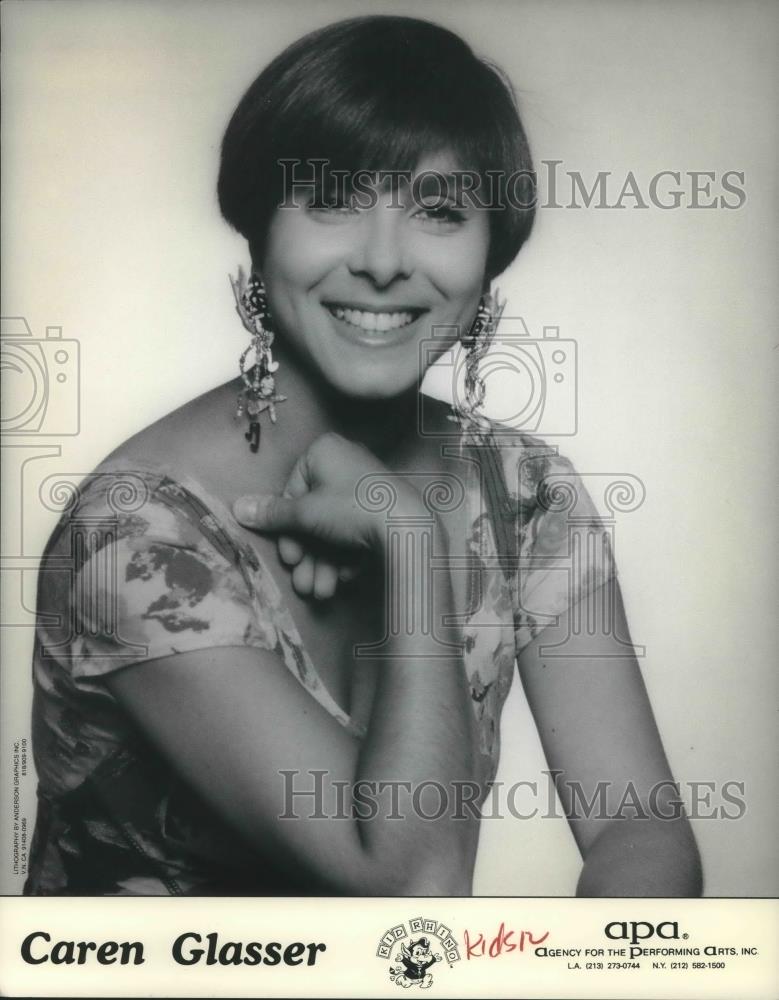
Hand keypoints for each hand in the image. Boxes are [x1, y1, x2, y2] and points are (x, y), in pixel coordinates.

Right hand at [233, 432, 424, 596]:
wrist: (407, 529)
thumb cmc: (351, 510)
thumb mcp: (304, 513)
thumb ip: (272, 514)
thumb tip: (238, 507)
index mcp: (325, 451)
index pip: (292, 491)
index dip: (287, 529)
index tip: (290, 556)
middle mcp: (347, 464)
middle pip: (314, 516)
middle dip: (307, 556)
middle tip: (304, 583)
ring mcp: (368, 488)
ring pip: (334, 530)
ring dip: (322, 564)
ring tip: (321, 592)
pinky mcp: (384, 510)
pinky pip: (356, 533)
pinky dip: (346, 557)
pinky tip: (344, 578)